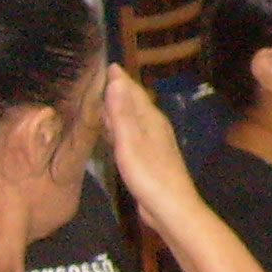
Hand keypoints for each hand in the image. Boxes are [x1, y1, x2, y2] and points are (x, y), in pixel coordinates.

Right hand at [103, 67, 198, 234]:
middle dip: (118, 90)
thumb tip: (117, 79)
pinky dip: (119, 128)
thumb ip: (122, 112)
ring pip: (132, 119)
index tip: (105, 63)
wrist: (171, 208)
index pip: (133, 91)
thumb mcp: (130, 141)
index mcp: (151, 119)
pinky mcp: (148, 159)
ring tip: (101, 99)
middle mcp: (154, 127)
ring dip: (118, 108)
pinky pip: (130, 135)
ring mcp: (153, 143)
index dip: (119, 78)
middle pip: (133, 103)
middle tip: (99, 77)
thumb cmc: (149, 175)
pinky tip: (113, 133)